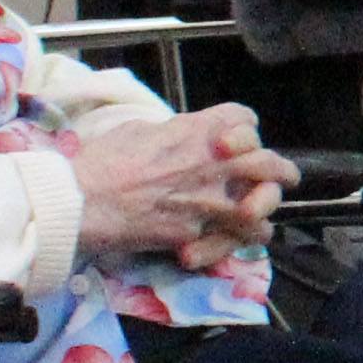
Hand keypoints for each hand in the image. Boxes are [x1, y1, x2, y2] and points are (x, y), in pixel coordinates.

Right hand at [71, 107, 296, 271]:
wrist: (79, 202)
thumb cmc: (100, 162)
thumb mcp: (139, 131)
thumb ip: (173, 134)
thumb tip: (180, 139)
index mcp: (198, 132)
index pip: (245, 119)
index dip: (245, 129)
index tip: (240, 141)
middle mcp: (214, 163)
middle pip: (269, 163)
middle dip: (280, 172)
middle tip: (283, 179)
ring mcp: (209, 200)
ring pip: (262, 208)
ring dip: (262, 213)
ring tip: (258, 218)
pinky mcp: (197, 233)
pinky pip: (234, 240)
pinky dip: (234, 243)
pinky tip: (230, 242)